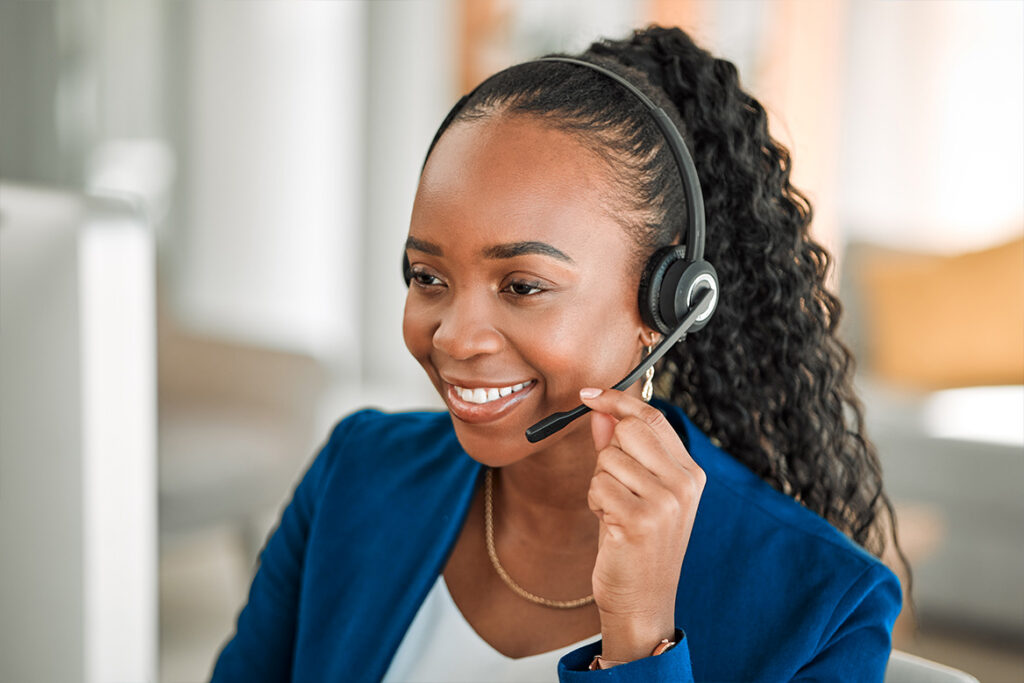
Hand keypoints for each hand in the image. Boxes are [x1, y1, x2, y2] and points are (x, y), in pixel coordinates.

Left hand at [580, 387, 705, 662]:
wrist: (643, 602)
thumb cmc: (637, 545)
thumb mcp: (636, 492)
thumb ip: (620, 449)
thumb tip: (602, 411)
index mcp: (690, 473)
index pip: (653, 417)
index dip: (618, 400)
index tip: (589, 394)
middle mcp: (684, 483)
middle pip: (629, 430)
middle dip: (608, 453)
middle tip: (614, 487)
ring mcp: (665, 502)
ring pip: (608, 459)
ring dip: (600, 484)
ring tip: (616, 513)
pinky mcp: (639, 520)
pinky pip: (598, 486)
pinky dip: (595, 503)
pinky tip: (611, 526)